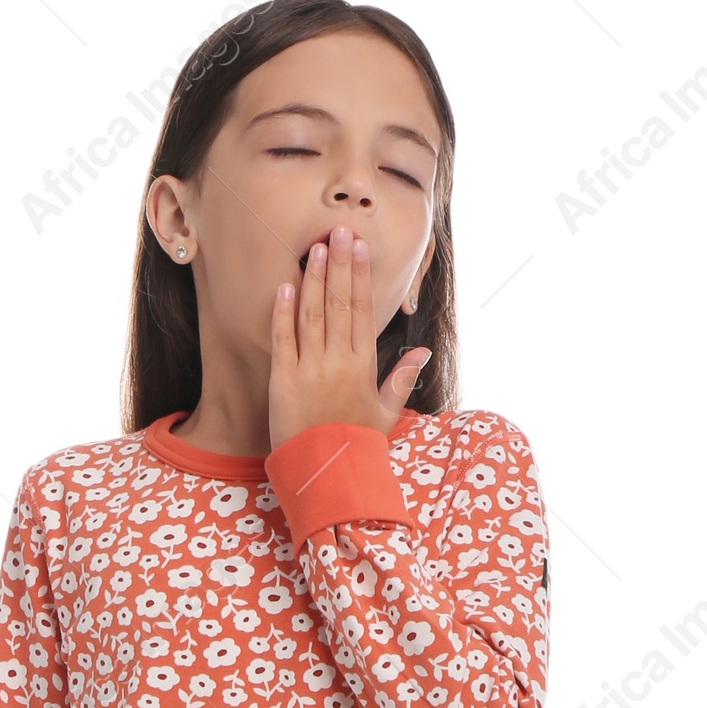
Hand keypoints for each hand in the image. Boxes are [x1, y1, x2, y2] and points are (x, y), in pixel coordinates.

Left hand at [269, 220, 429, 448]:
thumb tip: (423, 352)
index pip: (362, 311)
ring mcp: (310, 371)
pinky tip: (285, 286)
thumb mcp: (385, 414)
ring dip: (314, 280)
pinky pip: (283, 340)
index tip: (358, 247)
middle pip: (339, 305)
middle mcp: (339, 363)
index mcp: (364, 367)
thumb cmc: (356, 445)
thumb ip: (401, 380)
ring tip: (314, 249)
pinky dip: (283, 312)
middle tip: (338, 231)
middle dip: (339, 266)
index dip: (360, 276)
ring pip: (313, 316)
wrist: (326, 476)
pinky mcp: (284, 382)